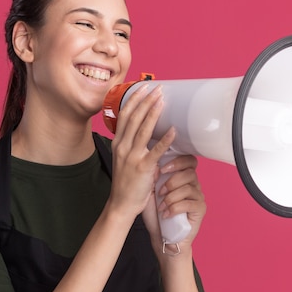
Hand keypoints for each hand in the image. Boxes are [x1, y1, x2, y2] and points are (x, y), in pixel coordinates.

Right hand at [108, 84, 174, 217]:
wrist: (121, 204)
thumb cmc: (125, 182)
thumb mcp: (124, 158)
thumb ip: (132, 144)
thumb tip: (147, 131)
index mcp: (117, 143)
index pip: (125, 115)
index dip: (135, 100)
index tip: (145, 88)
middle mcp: (122, 147)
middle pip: (134, 118)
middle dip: (146, 101)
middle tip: (158, 88)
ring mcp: (132, 157)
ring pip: (143, 130)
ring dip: (153, 113)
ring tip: (163, 100)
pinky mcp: (143, 168)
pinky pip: (155, 151)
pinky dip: (165, 140)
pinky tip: (173, 130)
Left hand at [142, 153, 205, 250]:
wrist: (161, 237)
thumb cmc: (155, 215)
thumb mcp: (150, 193)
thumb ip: (153, 177)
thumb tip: (156, 164)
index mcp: (182, 177)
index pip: (189, 160)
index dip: (177, 162)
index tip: (162, 169)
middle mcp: (193, 185)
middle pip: (189, 173)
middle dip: (172, 181)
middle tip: (160, 191)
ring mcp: (198, 197)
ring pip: (188, 188)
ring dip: (171, 197)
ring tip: (161, 206)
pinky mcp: (200, 209)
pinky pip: (189, 203)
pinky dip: (175, 208)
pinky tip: (166, 214)